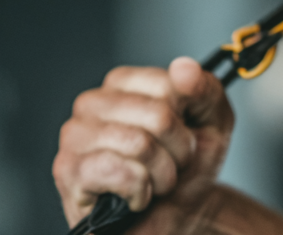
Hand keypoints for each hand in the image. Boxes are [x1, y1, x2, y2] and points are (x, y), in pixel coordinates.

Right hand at [54, 57, 233, 231]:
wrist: (180, 216)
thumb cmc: (190, 166)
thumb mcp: (213, 119)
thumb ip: (206, 88)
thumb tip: (182, 66)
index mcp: (124, 83)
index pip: (168, 84)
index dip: (188, 117)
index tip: (185, 134)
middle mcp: (93, 104)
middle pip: (158, 115)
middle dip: (178, 148)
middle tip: (173, 164)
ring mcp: (74, 138)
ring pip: (139, 143)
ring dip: (162, 171)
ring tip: (157, 180)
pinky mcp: (68, 173)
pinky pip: (116, 171)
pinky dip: (140, 189)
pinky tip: (136, 196)